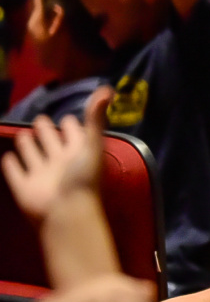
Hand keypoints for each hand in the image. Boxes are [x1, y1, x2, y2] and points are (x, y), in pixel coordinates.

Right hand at [1, 87, 111, 223]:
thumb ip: (96, 118)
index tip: (68, 117)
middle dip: (45, 130)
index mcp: (78, 152)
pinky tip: (7, 158)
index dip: (71, 125)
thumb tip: (107, 88)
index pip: (74, 133)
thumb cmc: (83, 177)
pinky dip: (11, 165)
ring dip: (28, 146)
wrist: (65, 212)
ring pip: (33, 156)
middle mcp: (60, 162)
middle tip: (39, 118)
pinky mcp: (24, 187)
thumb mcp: (92, 143)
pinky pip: (16, 172)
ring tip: (23, 134)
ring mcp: (41, 175)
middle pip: (51, 142)